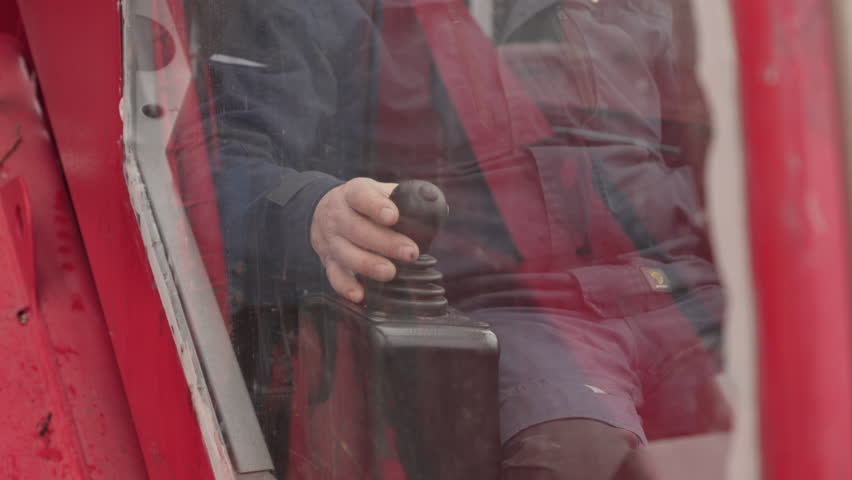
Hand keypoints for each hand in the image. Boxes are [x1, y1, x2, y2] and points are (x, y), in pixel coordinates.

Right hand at [310, 177, 419, 302]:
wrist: (323, 211)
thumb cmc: (362, 203)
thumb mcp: (378, 191)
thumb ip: (404, 199)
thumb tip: (440, 210)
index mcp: (353, 193)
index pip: (361, 196)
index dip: (376, 206)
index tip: (393, 216)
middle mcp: (338, 216)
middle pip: (357, 229)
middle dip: (385, 243)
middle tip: (410, 253)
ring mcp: (331, 239)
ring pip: (346, 253)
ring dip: (368, 265)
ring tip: (390, 273)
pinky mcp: (328, 260)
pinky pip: (334, 275)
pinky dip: (346, 287)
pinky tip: (361, 295)